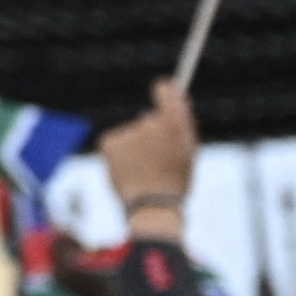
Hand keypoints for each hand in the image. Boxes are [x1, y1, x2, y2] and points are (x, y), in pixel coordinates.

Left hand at [99, 74, 200, 219]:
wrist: (152, 206)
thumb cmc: (175, 181)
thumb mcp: (187, 151)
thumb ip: (183, 123)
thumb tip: (177, 95)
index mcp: (175, 125)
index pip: (165, 91)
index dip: (165, 91)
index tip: (164, 89)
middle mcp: (149, 124)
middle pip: (148, 119)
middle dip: (153, 133)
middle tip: (158, 157)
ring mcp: (127, 132)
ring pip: (132, 134)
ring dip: (136, 147)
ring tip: (144, 169)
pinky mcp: (108, 141)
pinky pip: (116, 142)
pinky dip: (121, 153)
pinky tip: (129, 169)